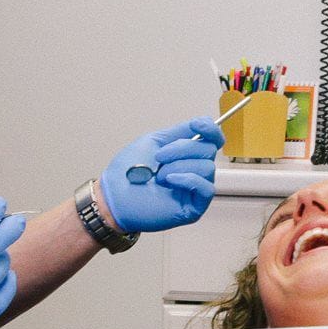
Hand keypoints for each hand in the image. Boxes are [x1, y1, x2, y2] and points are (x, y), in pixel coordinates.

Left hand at [98, 118, 225, 234]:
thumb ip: (181, 131)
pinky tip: (170, 181)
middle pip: (209, 150)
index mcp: (185, 155)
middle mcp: (193, 170)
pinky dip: (188, 180)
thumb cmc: (127, 172)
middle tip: (159, 157)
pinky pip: (206, 188)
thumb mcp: (155, 141)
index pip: (213, 140)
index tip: (197, 125)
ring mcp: (194, 189)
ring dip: (179, 166)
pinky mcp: (194, 207)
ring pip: (207, 168)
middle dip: (182, 149)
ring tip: (159, 175)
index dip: (210, 130)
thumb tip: (204, 121)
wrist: (114, 195)